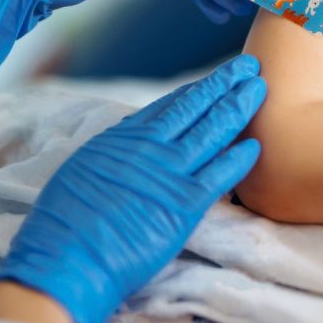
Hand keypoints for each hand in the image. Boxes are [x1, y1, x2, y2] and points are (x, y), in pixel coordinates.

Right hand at [0, 55, 265, 322]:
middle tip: (249, 66)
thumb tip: (124, 146)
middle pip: (196, 108)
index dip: (197, 90)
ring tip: (258, 89)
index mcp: (124, 138)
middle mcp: (149, 147)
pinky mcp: (184, 204)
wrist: (67, 256)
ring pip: (213, 131)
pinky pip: (220, 175)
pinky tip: (255, 145)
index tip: (216, 78)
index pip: (170, 106)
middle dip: (225, 84)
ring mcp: (168, 173)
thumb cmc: (64, 222)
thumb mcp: (83, 169)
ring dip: (238, 107)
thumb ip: (112, 154)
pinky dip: (239, 158)